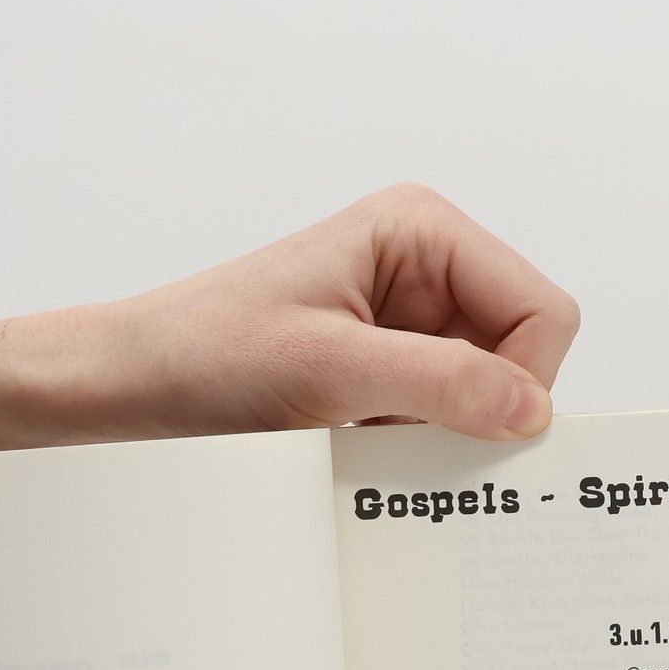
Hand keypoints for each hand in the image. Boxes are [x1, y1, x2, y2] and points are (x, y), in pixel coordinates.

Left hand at [22, 182, 581, 442]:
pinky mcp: (389, 360)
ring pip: (489, 389)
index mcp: (422, 229)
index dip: (522, 378)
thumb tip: (531, 409)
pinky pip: (446, 409)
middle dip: (482, 405)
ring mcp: (410, 314)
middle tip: (407, 432)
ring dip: (443, 425)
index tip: (471, 427)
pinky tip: (359, 439)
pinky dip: (418, 437)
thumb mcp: (327, 369)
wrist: (127, 384)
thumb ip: (440, 381)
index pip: (541, 309)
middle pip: (523, 350)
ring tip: (368, 430)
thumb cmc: (205, 352)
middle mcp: (427, 262)